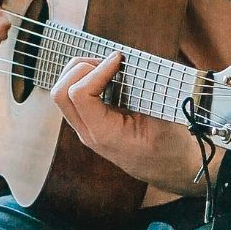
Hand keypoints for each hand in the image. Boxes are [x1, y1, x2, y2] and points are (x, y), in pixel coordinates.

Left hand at [51, 54, 204, 194]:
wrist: (168, 169)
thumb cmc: (170, 148)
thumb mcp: (167, 120)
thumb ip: (150, 93)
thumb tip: (138, 64)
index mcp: (104, 134)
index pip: (79, 95)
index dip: (97, 70)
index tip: (119, 60)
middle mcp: (88, 132)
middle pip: (60, 93)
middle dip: (82, 69)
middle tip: (111, 63)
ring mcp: (85, 128)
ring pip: (62, 94)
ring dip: (81, 72)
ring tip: (109, 66)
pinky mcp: (89, 122)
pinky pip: (72, 96)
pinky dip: (85, 78)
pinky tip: (108, 75)